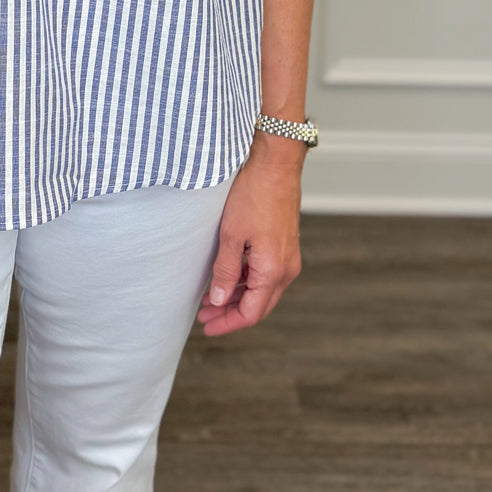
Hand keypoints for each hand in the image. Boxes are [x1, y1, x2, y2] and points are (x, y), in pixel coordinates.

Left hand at [197, 138, 303, 336]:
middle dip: (230, 313)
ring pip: (262, 290)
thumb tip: (218, 300)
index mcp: (273, 271)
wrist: (276, 165)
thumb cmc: (254, 195)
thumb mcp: (231, 235)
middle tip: (204, 315)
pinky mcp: (285, 246)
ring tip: (210, 298)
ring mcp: (288, 258)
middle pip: (258, 306)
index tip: (207, 326)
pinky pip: (266, 274)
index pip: (250, 313)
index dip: (227, 323)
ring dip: (237, 297)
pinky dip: (246, 281)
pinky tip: (228, 276)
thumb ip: (225, 271)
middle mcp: (286, 269)